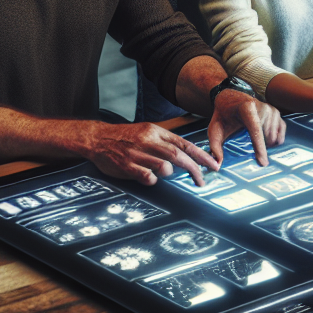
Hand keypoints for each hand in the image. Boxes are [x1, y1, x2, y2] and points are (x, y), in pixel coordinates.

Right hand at [87, 121, 220, 185]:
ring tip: (164, 173)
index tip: (213, 164)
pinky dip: (152, 180)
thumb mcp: (148, 131)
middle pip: (177, 155)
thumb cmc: (126, 136)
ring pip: (163, 166)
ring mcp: (137, 153)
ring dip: (169, 173)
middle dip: (193, 168)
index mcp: (156, 131)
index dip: (201, 155)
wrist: (99, 138)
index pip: (184, 143)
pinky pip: (146, 176)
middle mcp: (148, 141)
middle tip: (202, 180)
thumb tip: (186, 154)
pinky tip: (148, 178)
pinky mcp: (127, 166)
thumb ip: (165, 142)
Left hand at [207, 90, 285, 166]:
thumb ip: (214, 147)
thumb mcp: (214, 130)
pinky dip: (276, 137)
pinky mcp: (275, 112)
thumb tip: (218, 165)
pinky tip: (268, 141)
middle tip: (251, 151)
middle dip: (261, 148)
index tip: (263, 163)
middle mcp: (262, 107)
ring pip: (275, 135)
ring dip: (268, 143)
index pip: (256, 131)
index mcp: (247, 108)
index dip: (260, 148)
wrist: (229, 98)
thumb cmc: (222, 115)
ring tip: (256, 144)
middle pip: (267, 136)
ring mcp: (270, 109)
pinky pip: (282, 129)